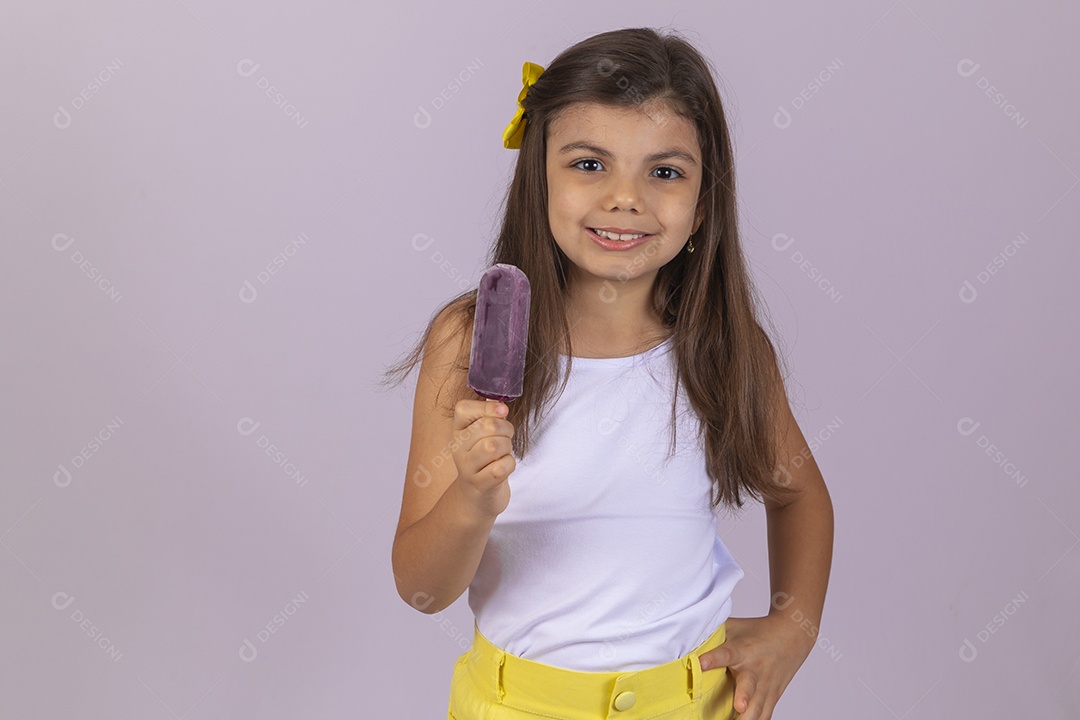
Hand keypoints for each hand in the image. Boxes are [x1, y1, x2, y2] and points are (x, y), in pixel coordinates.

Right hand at [451, 398, 515, 518]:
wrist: (477, 496)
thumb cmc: (484, 460)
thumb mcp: (482, 435)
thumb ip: (490, 416)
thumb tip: (500, 401)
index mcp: (457, 431)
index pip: (463, 409)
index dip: (487, 407)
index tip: (502, 412)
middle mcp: (458, 448)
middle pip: (487, 426)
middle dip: (506, 429)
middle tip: (507, 437)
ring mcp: (467, 468)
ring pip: (494, 446)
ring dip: (507, 447)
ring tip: (504, 452)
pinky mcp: (480, 485)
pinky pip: (501, 468)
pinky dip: (509, 464)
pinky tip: (504, 467)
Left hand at [696, 615, 813, 718]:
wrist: (793, 634)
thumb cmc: (758, 631)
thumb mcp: (735, 626)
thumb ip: (713, 633)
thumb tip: (686, 634)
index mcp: (742, 649)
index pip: (726, 653)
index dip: (713, 659)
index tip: (699, 663)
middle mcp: (754, 669)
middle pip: (749, 686)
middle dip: (744, 698)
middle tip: (738, 706)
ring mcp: (765, 686)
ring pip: (759, 707)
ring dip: (747, 719)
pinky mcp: (772, 696)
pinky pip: (764, 715)